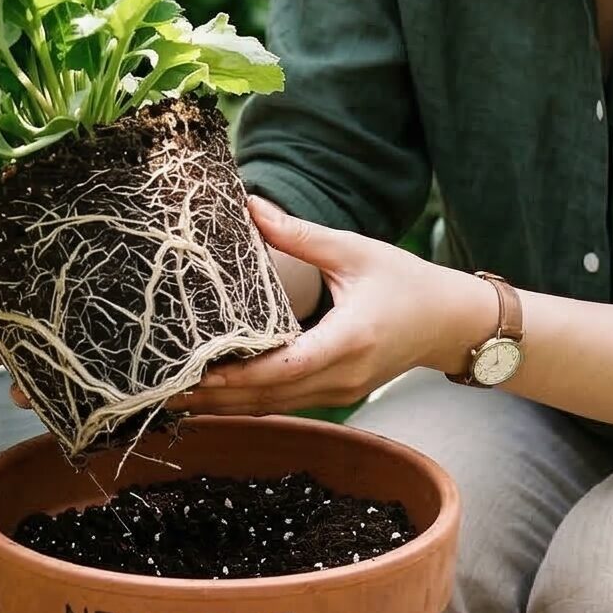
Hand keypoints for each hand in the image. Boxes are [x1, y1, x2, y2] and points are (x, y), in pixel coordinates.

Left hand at [168, 196, 493, 415]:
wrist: (450, 322)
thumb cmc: (406, 282)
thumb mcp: (354, 251)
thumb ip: (298, 234)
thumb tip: (249, 205)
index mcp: (349, 340)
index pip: (285, 367)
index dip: (239, 374)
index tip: (196, 371)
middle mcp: (343, 376)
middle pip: (269, 397)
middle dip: (215, 397)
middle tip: (162, 388)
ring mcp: (340, 392)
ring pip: (273, 407)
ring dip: (225, 405)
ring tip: (175, 396)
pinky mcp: (336, 395)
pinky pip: (284, 404)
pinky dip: (248, 400)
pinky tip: (214, 394)